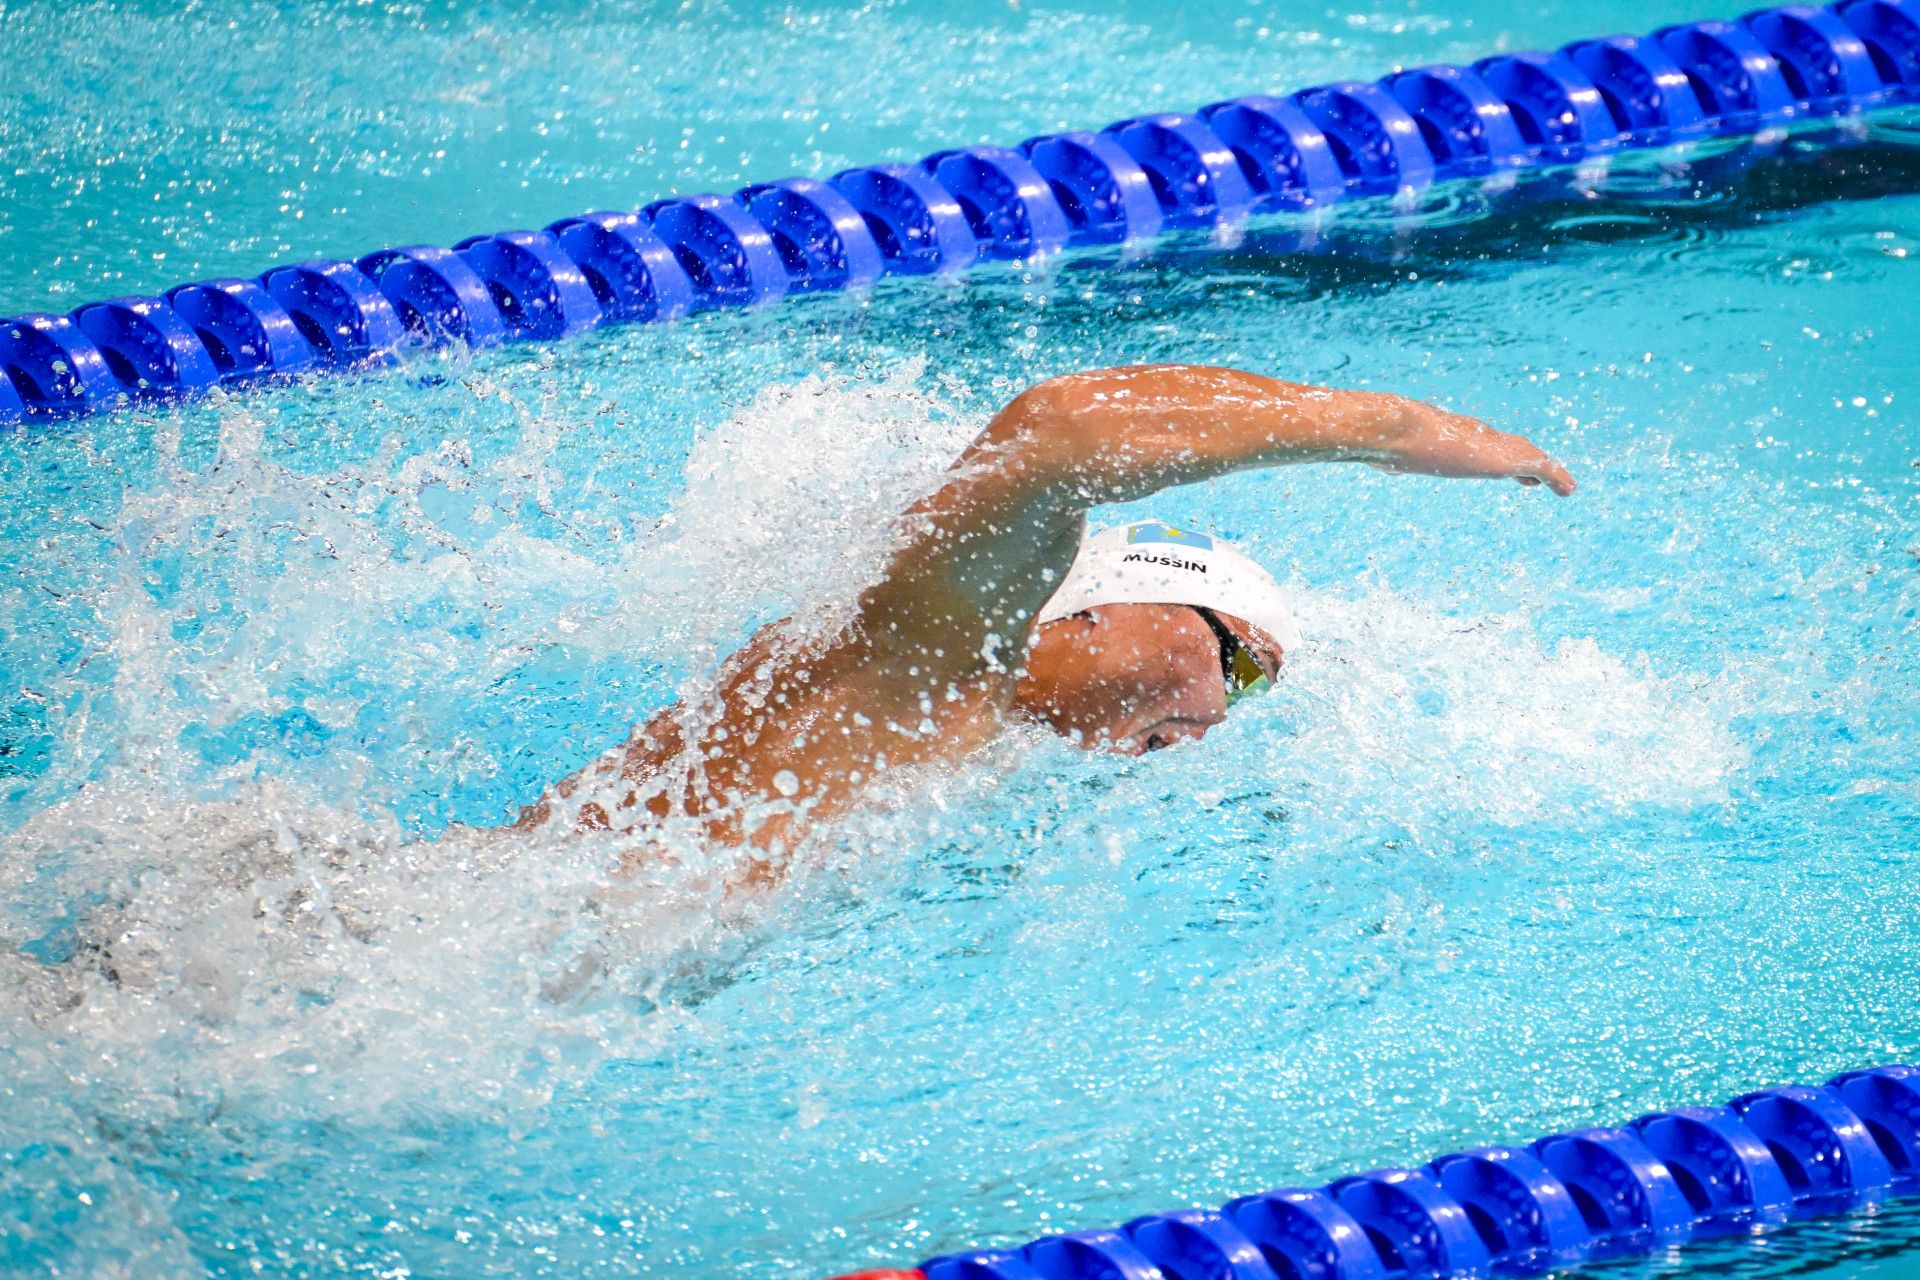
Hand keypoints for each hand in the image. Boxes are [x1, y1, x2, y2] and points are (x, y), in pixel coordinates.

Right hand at [1367, 403, 1576, 495]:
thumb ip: (1391, 458)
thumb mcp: (1389, 452)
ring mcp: (1490, 445)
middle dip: (1526, 458)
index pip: (1482, 440)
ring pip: (1528, 455)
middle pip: (1510, 445)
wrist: (1396, 430)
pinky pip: (1539, 467)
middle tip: (1537, 475)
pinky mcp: (1503, 460)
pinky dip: (1556, 476)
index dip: (1497, 451)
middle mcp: (1476, 434)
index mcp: (1451, 433)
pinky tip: (1569, 490)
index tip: (1507, 465)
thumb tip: (1381, 463)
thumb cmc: (1386, 440)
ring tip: (1564, 484)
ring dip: (1547, 469)